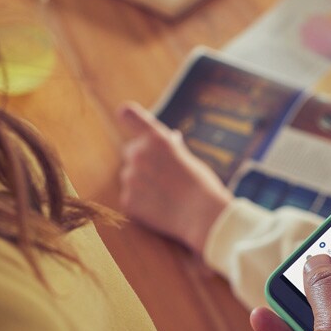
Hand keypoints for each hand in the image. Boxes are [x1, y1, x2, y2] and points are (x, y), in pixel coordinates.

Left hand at [117, 102, 231, 253]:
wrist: (204, 216)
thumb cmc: (202, 185)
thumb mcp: (188, 157)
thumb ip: (171, 148)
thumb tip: (170, 139)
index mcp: (155, 138)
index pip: (129, 115)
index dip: (128, 116)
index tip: (126, 115)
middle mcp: (138, 154)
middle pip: (130, 151)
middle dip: (142, 159)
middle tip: (163, 174)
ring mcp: (130, 178)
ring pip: (130, 176)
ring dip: (142, 182)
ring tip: (165, 194)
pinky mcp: (127, 200)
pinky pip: (130, 197)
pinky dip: (141, 202)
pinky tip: (160, 207)